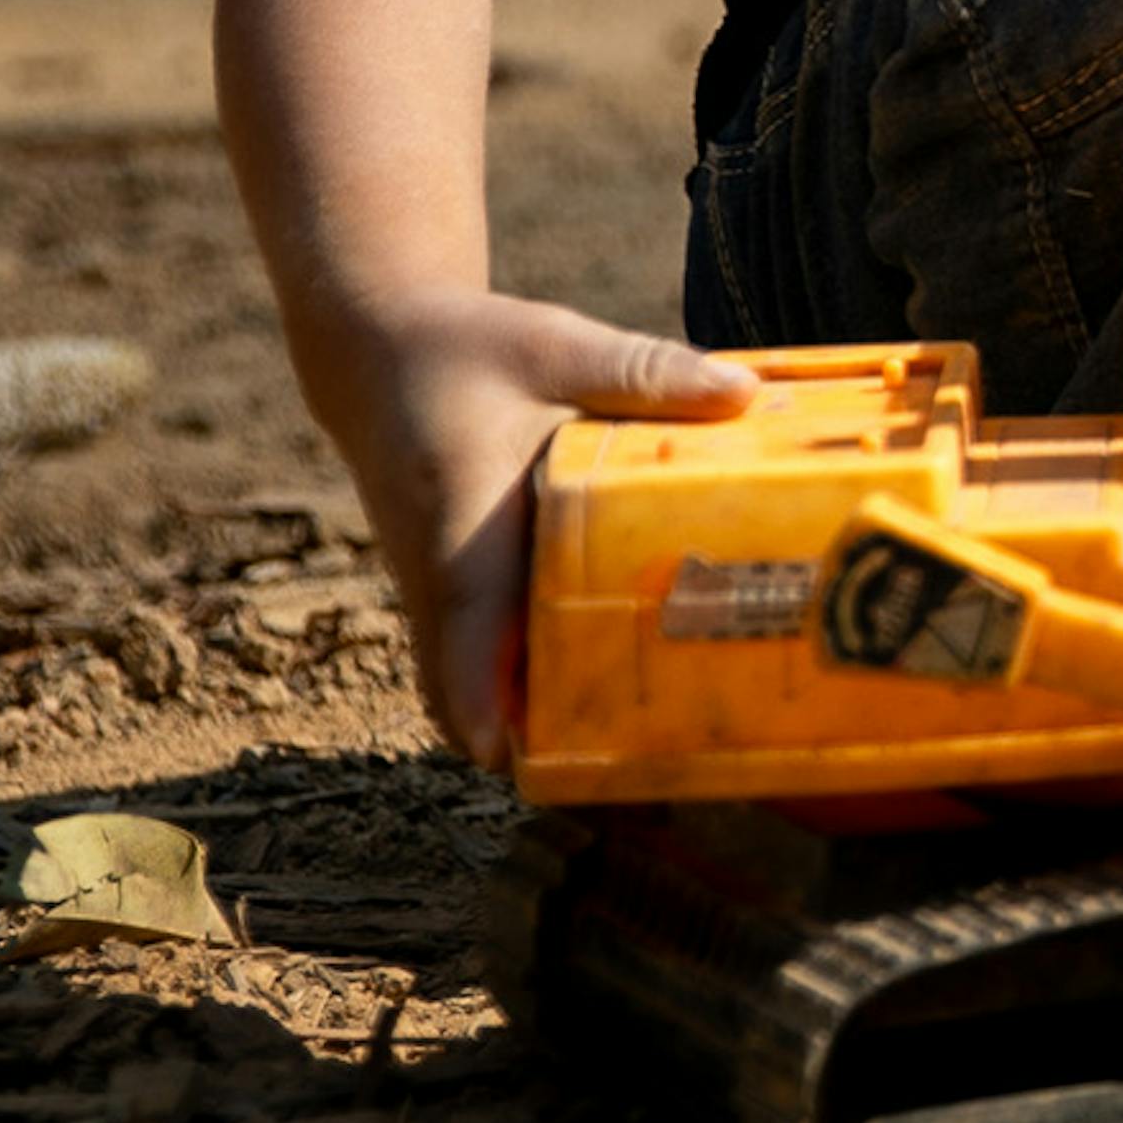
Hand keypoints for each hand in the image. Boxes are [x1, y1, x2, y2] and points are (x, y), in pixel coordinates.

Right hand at [340, 290, 755, 766]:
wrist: (378, 355)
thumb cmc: (470, 351)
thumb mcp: (558, 345)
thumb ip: (644, 372)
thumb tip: (744, 393)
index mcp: (460, 513)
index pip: (461, 614)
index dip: (478, 687)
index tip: (504, 750)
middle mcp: (433, 568)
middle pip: (459, 684)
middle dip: (521, 737)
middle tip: (613, 777)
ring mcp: (430, 590)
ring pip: (459, 684)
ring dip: (516, 723)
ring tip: (617, 757)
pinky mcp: (441, 594)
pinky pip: (467, 664)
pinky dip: (508, 693)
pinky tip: (586, 701)